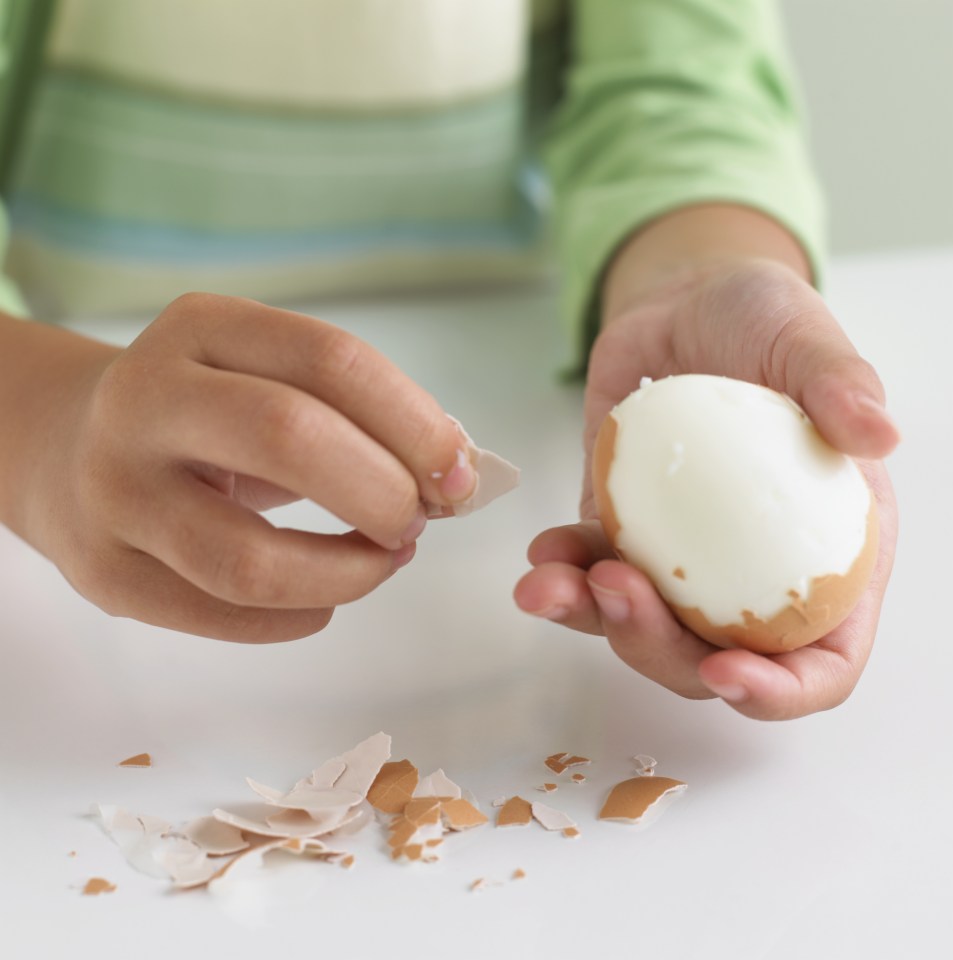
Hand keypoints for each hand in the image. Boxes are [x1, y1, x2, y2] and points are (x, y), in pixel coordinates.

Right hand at [9, 294, 475, 641]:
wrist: (66, 449)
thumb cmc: (204, 417)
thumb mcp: (266, 382)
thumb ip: (356, 416)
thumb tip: (456, 477)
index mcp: (202, 329)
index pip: (332, 361)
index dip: (415, 424)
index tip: (461, 476)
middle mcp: (146, 400)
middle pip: (291, 439)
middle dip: (384, 493)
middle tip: (417, 521)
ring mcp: (115, 492)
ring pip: (250, 559)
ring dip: (348, 572)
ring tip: (383, 560)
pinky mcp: (106, 574)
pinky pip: (226, 616)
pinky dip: (303, 616)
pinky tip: (327, 597)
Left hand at [515, 258, 899, 719]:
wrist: (682, 305)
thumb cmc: (760, 323)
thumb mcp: (806, 338)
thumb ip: (839, 383)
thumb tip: (880, 434)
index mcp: (826, 553)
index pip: (822, 658)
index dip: (783, 690)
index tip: (728, 672)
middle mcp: (751, 573)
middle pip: (713, 658)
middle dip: (659, 649)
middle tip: (616, 591)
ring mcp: (682, 559)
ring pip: (641, 627)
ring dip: (592, 618)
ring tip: (549, 581)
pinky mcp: (625, 532)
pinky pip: (592, 571)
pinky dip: (563, 572)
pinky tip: (542, 551)